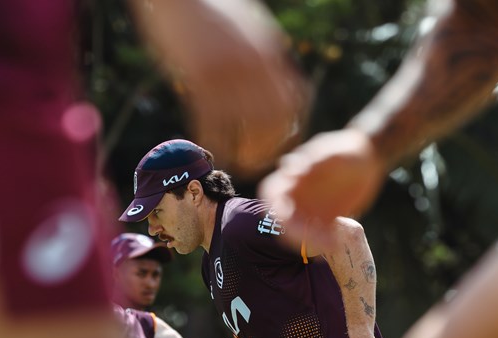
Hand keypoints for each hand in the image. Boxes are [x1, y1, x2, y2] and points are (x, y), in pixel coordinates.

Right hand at [133, 0, 309, 176]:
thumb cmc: (207, 4)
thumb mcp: (247, 25)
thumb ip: (259, 53)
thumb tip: (268, 75)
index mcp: (270, 52)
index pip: (296, 100)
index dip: (293, 127)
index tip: (282, 143)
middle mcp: (256, 65)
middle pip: (276, 121)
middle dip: (268, 148)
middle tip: (255, 162)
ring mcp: (230, 71)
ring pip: (247, 129)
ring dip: (241, 153)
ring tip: (234, 162)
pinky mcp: (201, 77)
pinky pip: (213, 123)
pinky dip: (211, 141)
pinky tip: (205, 146)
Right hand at [259, 128, 385, 251]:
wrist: (368, 158)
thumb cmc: (348, 150)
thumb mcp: (333, 152)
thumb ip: (312, 160)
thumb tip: (289, 170)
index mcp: (293, 177)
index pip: (271, 195)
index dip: (274, 208)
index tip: (286, 220)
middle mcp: (297, 196)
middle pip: (284, 220)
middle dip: (295, 233)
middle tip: (314, 238)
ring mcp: (310, 209)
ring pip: (300, 231)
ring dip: (310, 241)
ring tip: (331, 243)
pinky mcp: (325, 219)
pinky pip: (319, 235)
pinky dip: (324, 241)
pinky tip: (336, 243)